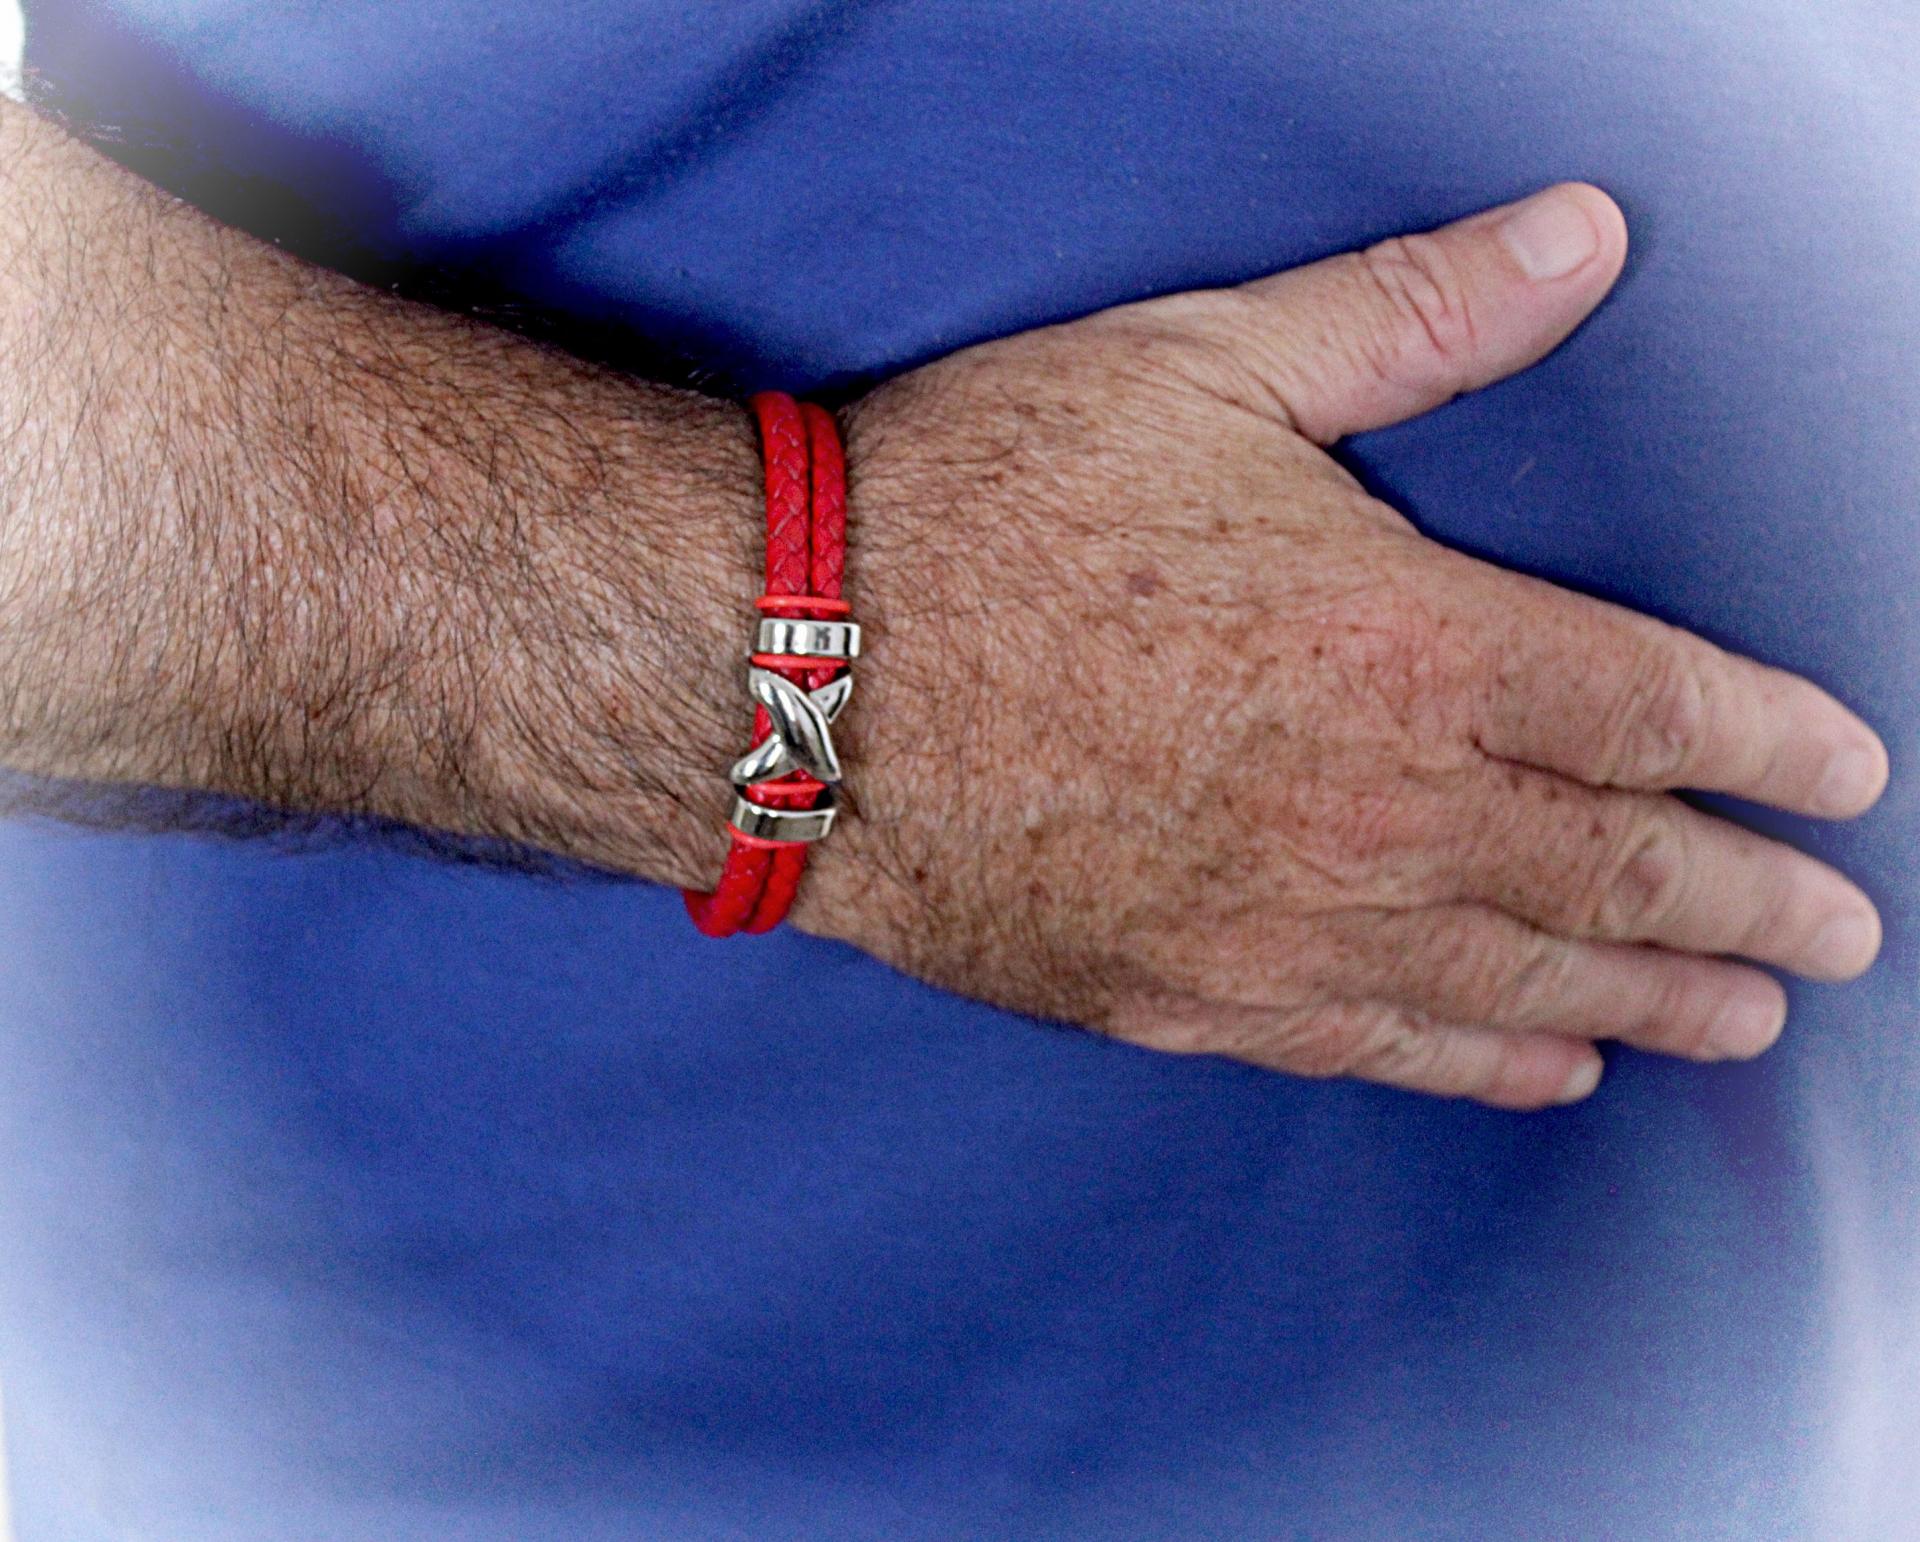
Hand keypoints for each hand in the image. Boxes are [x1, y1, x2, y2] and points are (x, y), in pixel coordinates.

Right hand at [801, 184, 1889, 1109]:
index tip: (1844, 777)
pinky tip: (1550, 1071)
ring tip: (1747, 1020)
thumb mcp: (1201, 368)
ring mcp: (1287, 920)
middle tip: (1837, 937)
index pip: (1655, 710)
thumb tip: (1580, 240)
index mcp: (1404, 642)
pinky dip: (1487, 1063)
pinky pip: (1381, 1048)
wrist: (801, 676)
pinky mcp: (1190, 995)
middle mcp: (1376, 806)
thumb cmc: (985, 509)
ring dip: (1657, 1004)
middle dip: (1753, 906)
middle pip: (1622, 876)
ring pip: (1526, 982)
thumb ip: (1410, 318)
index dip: (1772, 747)